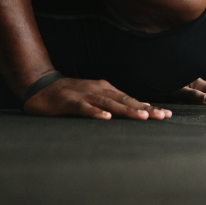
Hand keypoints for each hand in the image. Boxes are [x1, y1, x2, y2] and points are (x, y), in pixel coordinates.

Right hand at [23, 77, 171, 119]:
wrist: (38, 85)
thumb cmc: (70, 95)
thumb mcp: (95, 98)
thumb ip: (114, 104)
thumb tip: (140, 110)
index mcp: (106, 90)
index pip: (132, 100)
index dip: (149, 107)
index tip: (166, 115)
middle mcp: (98, 90)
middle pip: (125, 100)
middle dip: (145, 109)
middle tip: (162, 117)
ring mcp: (84, 95)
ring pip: (109, 103)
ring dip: (126, 110)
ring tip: (142, 117)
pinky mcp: (68, 102)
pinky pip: (83, 108)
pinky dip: (95, 113)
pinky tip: (106, 119)